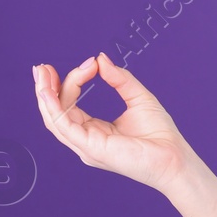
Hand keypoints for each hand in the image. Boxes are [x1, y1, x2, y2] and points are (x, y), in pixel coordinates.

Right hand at [31, 52, 194, 194]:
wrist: (175, 157)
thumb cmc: (160, 135)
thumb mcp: (139, 97)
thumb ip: (120, 79)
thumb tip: (100, 59)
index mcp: (95, 130)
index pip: (71, 105)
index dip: (73, 81)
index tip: (90, 63)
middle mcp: (86, 140)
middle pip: (57, 112)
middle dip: (46, 88)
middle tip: (41, 67)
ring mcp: (85, 145)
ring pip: (55, 118)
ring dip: (45, 94)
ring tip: (42, 73)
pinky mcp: (90, 147)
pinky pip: (63, 126)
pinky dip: (54, 107)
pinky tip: (49, 91)